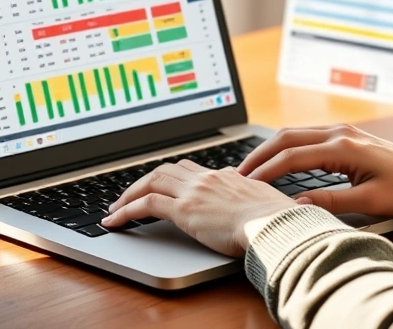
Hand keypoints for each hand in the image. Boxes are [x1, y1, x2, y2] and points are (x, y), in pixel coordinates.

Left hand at [102, 160, 297, 256]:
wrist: (275, 223)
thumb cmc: (278, 218)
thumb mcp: (265, 199)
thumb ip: (251, 194)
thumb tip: (252, 194)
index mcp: (225, 176)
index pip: (190, 169)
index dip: (172, 177)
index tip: (162, 185)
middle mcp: (206, 179)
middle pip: (165, 171)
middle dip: (144, 182)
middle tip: (130, 195)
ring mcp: (193, 192)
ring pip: (151, 183)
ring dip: (130, 194)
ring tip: (116, 208)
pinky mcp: (184, 210)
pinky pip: (146, 205)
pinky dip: (126, 211)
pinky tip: (115, 221)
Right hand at [238, 124, 392, 217]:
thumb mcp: (371, 203)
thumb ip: (331, 201)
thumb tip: (296, 205)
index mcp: (343, 148)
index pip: (292, 157)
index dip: (266, 172)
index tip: (247, 186)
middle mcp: (339, 134)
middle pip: (287, 138)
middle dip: (259, 155)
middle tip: (238, 173)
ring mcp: (342, 132)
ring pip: (295, 134)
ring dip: (271, 148)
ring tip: (251, 167)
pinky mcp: (346, 136)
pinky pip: (307, 137)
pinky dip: (287, 146)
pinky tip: (278, 159)